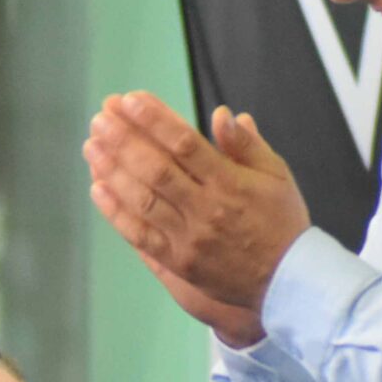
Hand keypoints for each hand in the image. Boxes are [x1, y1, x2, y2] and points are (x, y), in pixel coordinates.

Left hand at [85, 95, 307, 344]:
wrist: (289, 281)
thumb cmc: (282, 221)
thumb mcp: (276, 175)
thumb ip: (247, 145)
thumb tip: (222, 114)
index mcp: (230, 183)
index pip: (185, 143)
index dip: (154, 119)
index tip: (130, 100)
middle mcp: (206, 209)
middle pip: (156, 168)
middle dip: (124, 139)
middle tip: (100, 117)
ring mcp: (189, 237)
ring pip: (143, 199)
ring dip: (113, 170)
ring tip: (91, 145)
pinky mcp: (179, 261)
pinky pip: (140, 235)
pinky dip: (116, 212)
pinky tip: (98, 187)